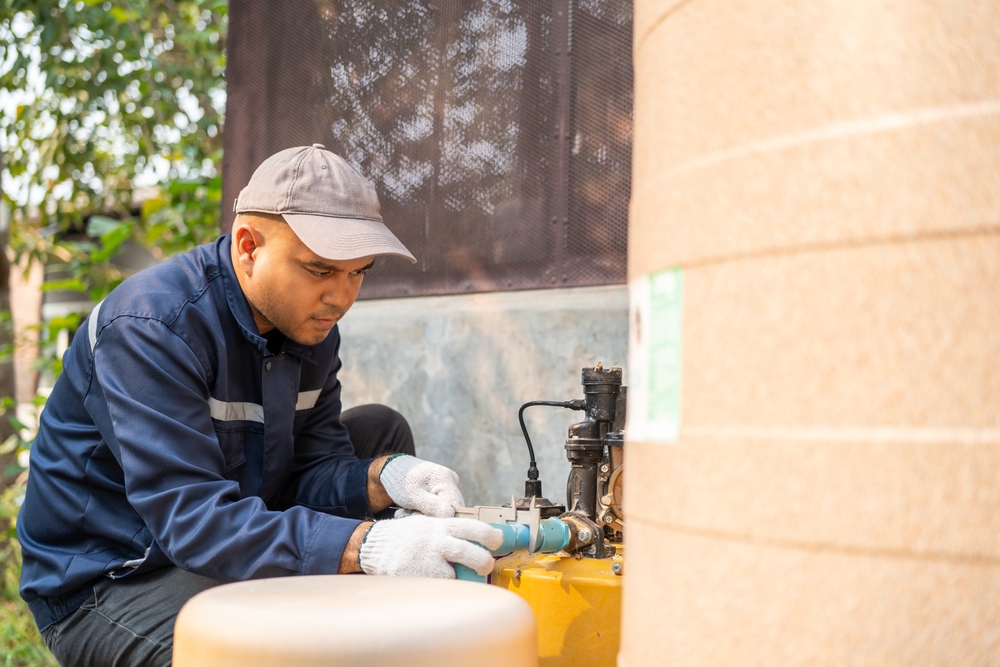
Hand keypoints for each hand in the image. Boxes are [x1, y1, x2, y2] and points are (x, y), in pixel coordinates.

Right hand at [359, 515, 503, 577]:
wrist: (377, 546)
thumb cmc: (408, 536)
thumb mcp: (429, 523)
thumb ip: (450, 530)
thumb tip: (478, 539)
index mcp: (441, 526)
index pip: (471, 527)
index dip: (490, 535)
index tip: (499, 541)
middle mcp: (436, 541)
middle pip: (469, 552)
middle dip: (484, 561)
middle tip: (486, 566)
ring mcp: (427, 561)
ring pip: (456, 572)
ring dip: (466, 577)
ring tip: (468, 577)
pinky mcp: (418, 577)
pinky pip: (440, 586)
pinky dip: (447, 587)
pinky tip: (447, 586)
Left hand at [379, 455, 464, 517]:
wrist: (393, 470)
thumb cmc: (401, 482)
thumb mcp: (414, 496)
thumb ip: (433, 506)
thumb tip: (450, 515)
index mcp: (446, 479)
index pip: (457, 507)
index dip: (444, 518)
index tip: (424, 518)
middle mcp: (452, 480)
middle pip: (453, 509)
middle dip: (434, 517)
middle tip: (414, 514)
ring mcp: (449, 484)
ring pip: (446, 509)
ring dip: (429, 515)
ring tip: (411, 511)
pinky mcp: (443, 489)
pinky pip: (442, 505)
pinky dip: (428, 511)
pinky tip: (415, 508)